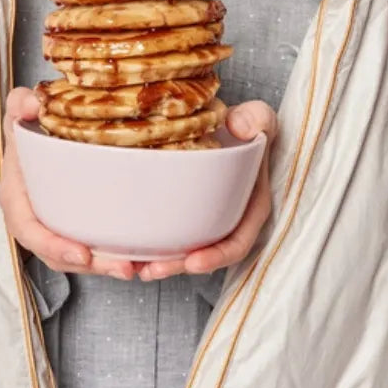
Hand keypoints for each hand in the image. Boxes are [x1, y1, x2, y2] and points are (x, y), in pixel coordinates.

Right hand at [0, 86, 140, 279]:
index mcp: (16, 196)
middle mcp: (32, 217)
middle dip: (89, 266)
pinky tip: (137, 256)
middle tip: (122, 267)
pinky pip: (88, 248)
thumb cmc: (25, 126)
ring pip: (75, 258)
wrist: (35, 133)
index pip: (28, 230)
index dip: (52, 245)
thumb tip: (31, 104)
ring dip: (103, 267)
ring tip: (134, 267)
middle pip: (57, 254)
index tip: (81, 253)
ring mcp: (52, 225)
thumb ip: (19, 104)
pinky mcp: (71, 225)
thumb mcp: (19, 111)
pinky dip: (108, 256)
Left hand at [137, 100, 276, 281]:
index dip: (217, 256)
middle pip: (205, 254)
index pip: (237, 241)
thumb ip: (257, 119)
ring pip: (184, 250)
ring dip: (161, 263)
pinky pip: (170, 234)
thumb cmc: (247, 124)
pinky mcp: (186, 212)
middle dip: (179, 266)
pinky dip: (152, 245)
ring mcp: (206, 218)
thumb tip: (240, 127)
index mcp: (250, 206)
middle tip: (151, 270)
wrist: (223, 122)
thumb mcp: (259, 117)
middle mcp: (228, 218)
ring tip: (134, 266)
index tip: (193, 261)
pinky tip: (128, 249)